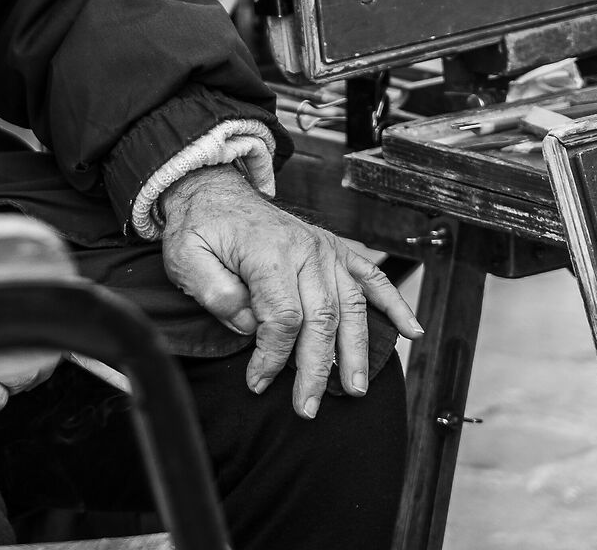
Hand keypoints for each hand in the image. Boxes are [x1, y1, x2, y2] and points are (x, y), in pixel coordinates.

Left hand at [159, 164, 420, 416]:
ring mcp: (324, 249)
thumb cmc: (200, 227)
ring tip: (355, 388)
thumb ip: (214, 292)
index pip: (283, 318)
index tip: (258, 382)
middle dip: (317, 369)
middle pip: (322, 319)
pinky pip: (371, 276)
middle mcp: (305, 251)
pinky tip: (411, 330)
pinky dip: (394, 303)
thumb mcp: (186, 258)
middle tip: (307, 407)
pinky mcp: (333, 249)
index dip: (273, 357)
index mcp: (269, 254)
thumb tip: (248, 323)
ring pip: (351, 306)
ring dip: (356, 350)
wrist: (214, 189)